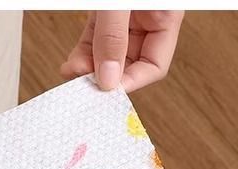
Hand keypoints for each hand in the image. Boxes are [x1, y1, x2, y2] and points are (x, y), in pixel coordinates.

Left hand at [62, 10, 183, 92]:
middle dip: (105, 77)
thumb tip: (107, 79)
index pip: (154, 65)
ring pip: (108, 54)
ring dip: (89, 69)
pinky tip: (72, 65)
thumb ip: (114, 35)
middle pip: (129, 64)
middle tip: (84, 87)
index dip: (131, 82)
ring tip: (72, 74)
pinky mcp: (105, 11)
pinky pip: (94, 39)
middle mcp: (147, 20)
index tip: (108, 90)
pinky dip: (82, 54)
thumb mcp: (121, 2)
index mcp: (166, 17)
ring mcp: (126, 17)